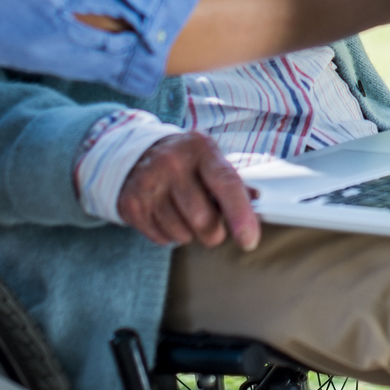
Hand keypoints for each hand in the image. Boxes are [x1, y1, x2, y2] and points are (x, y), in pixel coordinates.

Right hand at [116, 132, 260, 250]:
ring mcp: (149, 183)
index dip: (240, 215)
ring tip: (184, 214)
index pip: (225, 184)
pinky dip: (170, 236)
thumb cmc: (185, 161)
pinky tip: (167, 216)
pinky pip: (162, 239)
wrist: (135, 155)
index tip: (249, 240)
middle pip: (203, 219)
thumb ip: (232, 181)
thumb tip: (257, 201)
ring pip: (182, 234)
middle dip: (214, 233)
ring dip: (190, 234)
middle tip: (212, 227)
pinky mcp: (132, 204)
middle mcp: (172, 163)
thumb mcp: (209, 159)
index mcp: (201, 149)